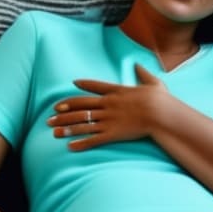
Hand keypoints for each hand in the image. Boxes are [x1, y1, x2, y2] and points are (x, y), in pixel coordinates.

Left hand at [47, 64, 169, 150]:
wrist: (162, 114)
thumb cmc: (161, 100)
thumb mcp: (153, 83)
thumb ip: (143, 73)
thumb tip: (138, 64)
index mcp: (117, 91)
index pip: (95, 87)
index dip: (82, 86)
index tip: (72, 84)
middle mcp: (109, 104)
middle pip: (81, 106)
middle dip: (63, 112)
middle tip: (50, 116)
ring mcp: (109, 119)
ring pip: (83, 123)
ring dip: (67, 128)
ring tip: (53, 132)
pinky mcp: (113, 133)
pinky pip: (93, 139)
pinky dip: (81, 143)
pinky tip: (70, 147)